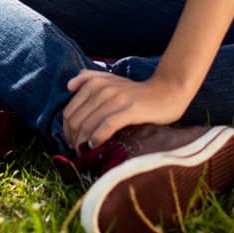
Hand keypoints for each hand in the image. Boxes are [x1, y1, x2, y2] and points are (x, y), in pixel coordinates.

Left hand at [62, 71, 191, 149]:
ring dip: (83, 143)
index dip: (66, 131)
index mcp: (94, 83)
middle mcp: (102, 89)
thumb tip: (69, 85)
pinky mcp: (130, 110)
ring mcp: (116, 99)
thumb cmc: (137, 92)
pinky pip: (106, 126)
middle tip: (78, 152)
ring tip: (86, 153)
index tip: (72, 143)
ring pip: (88, 124)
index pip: (69, 111)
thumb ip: (90, 78)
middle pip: (75, 120)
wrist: (167, 91)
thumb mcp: (112, 81)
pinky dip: (98, 138)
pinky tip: (96, 146)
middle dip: (73, 140)